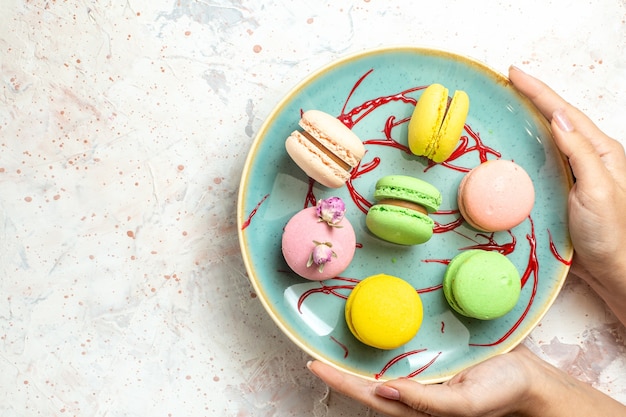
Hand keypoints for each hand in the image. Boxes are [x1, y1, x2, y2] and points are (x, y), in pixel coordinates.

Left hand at [308, 344, 536, 416]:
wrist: (532, 381)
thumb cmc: (502, 394)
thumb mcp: (465, 403)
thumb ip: (426, 402)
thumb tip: (382, 389)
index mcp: (418, 407)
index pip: (370, 395)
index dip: (341, 382)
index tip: (314, 365)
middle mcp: (415, 393)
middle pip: (369, 383)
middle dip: (341, 371)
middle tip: (314, 352)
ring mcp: (423, 376)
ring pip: (382, 368)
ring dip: (357, 357)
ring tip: (332, 343)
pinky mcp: (433, 358)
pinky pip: (402, 353)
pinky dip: (383, 343)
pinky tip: (373, 330)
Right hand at [509, 66, 625, 325]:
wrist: (615, 269)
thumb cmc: (611, 233)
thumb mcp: (596, 189)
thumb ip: (579, 152)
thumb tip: (557, 118)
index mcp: (600, 152)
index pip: (563, 113)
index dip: (538, 91)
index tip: (514, 73)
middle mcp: (588, 158)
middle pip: (557, 118)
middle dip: (534, 97)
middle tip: (509, 83)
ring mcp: (576, 173)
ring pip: (550, 137)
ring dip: (530, 118)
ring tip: (509, 105)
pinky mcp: (563, 190)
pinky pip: (544, 160)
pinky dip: (528, 146)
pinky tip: (516, 145)